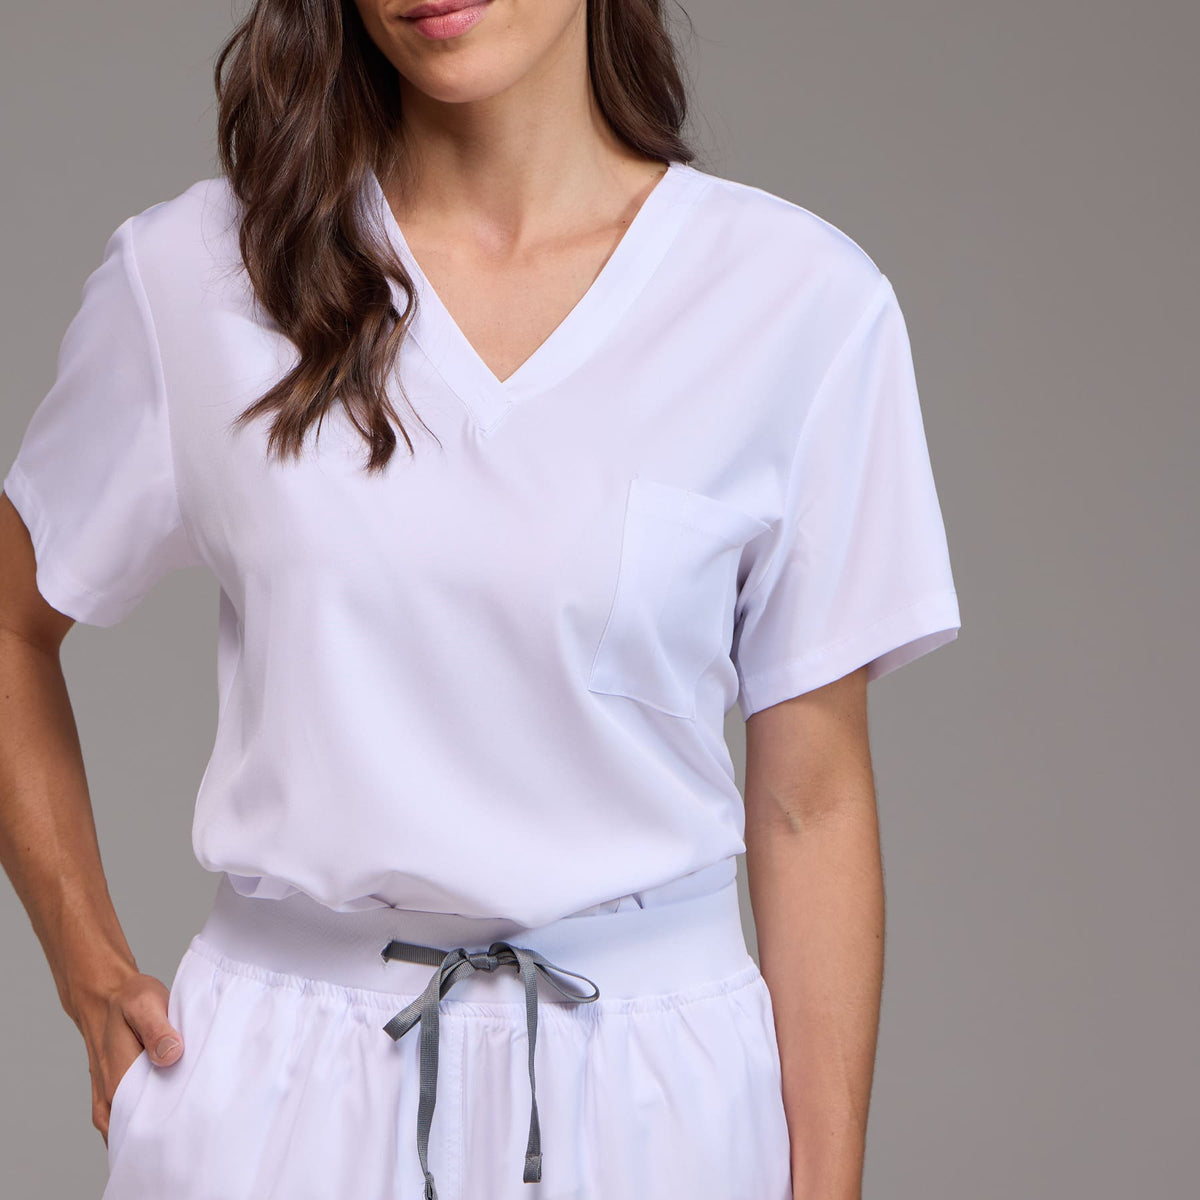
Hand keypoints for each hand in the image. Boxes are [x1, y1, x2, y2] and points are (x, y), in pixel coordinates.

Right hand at [76, 970, 183, 1145]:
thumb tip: (171, 1056)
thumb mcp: (145, 1005)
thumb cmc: (127, 1000)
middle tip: (200, 1119)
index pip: (146, 1121)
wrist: (104, 996)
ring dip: (158, 1126)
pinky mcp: (112, 1095)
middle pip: (142, 1130)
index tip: (198, 1119)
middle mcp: (110, 1096)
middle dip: (168, 1131)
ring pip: (133, 1128)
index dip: (172, 1126)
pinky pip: (128, 1120)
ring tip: (189, 1117)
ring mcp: (108, 1099)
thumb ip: (158, 1031)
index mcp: (119, 1079)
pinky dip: (147, 1120)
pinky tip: (170, 1110)